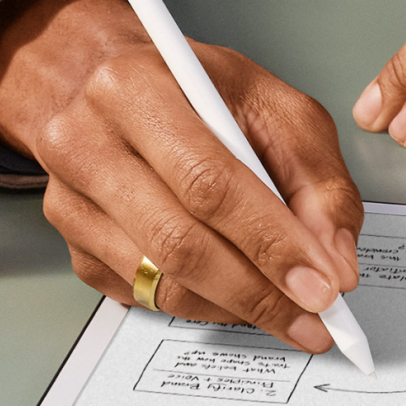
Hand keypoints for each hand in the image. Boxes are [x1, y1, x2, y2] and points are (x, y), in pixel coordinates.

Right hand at [0, 0, 362, 352]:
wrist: (112, 87)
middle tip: (316, 317)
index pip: (210, 184)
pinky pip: (148, 297)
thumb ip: (318, 181)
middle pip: (180, 243)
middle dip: (261, 291)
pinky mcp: (75, 246)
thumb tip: (335, 261)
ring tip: (290, 311)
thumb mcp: (277, 108)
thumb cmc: (199, 94)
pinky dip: (208, 306)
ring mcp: (71, 201)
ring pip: (163, 282)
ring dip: (239, 306)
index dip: (272, 242)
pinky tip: (241, 293)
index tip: (323, 284)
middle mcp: (86, 143)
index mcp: (137, 89)